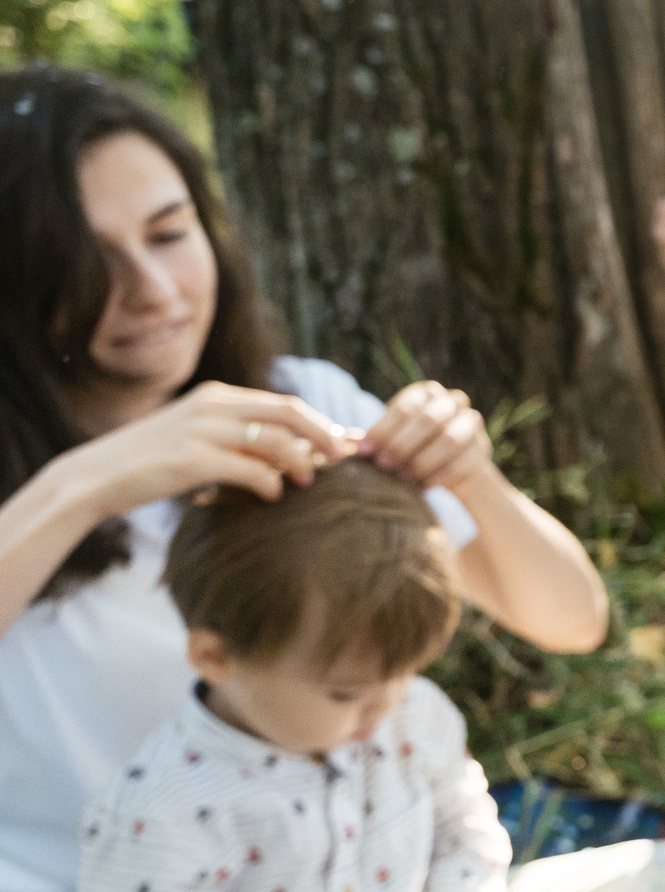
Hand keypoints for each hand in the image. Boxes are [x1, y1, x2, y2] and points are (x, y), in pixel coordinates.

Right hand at [64, 381, 350, 514]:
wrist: (94, 477)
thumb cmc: (150, 462)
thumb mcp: (195, 436)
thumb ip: (235, 438)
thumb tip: (285, 453)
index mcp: (216, 396)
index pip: (282, 402)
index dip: (318, 421)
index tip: (342, 439)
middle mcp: (213, 406)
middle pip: (289, 412)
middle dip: (323, 433)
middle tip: (343, 456)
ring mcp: (203, 431)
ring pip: (276, 440)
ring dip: (300, 461)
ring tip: (306, 480)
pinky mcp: (193, 460)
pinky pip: (251, 470)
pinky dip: (270, 483)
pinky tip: (272, 495)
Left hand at [360, 380, 494, 495]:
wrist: (450, 469)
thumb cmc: (409, 451)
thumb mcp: (388, 441)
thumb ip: (368, 440)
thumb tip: (342, 441)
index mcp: (425, 393)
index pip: (404, 408)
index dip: (382, 431)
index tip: (364, 453)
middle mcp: (452, 401)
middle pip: (429, 420)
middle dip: (403, 445)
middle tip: (383, 466)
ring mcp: (472, 423)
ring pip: (450, 440)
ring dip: (422, 461)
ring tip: (402, 479)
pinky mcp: (482, 448)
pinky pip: (462, 463)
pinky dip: (439, 477)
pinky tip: (422, 488)